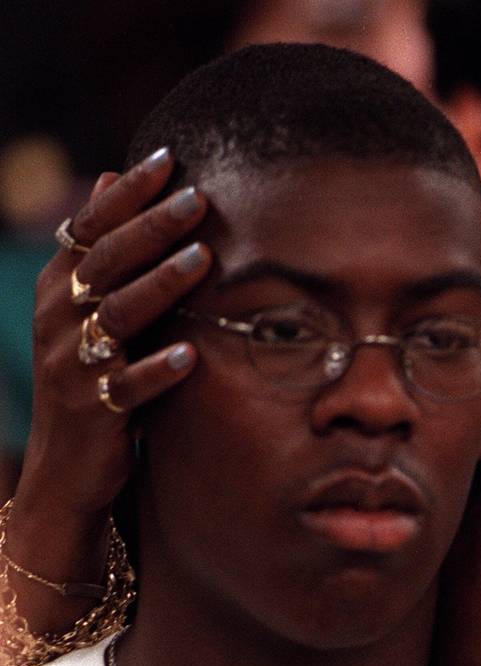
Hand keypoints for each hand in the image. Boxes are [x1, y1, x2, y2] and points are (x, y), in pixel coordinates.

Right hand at [5, 147, 211, 630]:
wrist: (65, 470)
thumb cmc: (90, 377)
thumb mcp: (85, 310)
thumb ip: (103, 251)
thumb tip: (110, 175)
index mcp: (58, 291)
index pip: (89, 230)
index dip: (126, 195)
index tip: (169, 159)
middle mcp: (58, 322)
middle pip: (106, 264)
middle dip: (151, 228)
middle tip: (197, 198)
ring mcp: (73, 368)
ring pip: (117, 318)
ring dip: (160, 287)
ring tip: (202, 260)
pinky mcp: (95, 413)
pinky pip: (127, 389)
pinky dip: (156, 372)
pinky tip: (190, 357)